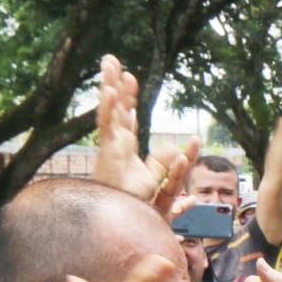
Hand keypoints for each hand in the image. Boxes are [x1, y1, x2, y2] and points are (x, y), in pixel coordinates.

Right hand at [95, 55, 198, 214]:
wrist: (124, 222)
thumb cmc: (133, 206)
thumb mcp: (154, 181)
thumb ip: (162, 164)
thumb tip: (173, 149)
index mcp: (124, 149)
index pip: (126, 118)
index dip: (127, 99)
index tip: (130, 78)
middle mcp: (115, 145)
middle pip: (115, 108)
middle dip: (114, 84)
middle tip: (112, 60)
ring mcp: (110, 147)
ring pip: (109, 111)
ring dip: (109, 87)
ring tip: (109, 63)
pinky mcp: (108, 153)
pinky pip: (107, 127)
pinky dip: (108, 108)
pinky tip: (110, 90)